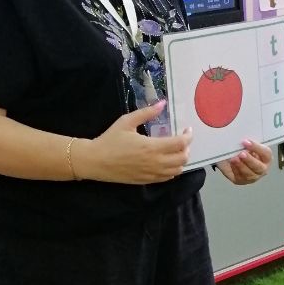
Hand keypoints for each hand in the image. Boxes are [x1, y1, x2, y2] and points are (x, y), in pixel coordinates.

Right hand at [75, 102, 191, 183]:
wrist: (95, 161)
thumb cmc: (110, 140)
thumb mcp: (127, 121)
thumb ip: (146, 113)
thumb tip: (162, 103)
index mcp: (152, 147)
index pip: (180, 143)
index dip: (188, 136)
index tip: (187, 130)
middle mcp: (155, 162)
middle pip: (183, 158)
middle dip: (187, 148)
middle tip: (182, 140)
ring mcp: (152, 174)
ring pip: (177, 170)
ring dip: (181, 160)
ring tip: (176, 151)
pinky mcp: (147, 181)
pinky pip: (167, 178)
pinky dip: (173, 170)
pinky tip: (167, 162)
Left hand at [217, 139, 271, 185]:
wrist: (231, 156)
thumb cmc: (243, 148)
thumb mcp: (246, 143)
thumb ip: (247, 142)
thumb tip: (243, 139)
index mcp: (266, 157)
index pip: (266, 153)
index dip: (256, 148)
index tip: (246, 142)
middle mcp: (262, 168)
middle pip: (259, 167)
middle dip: (250, 160)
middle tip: (241, 153)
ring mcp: (253, 176)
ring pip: (249, 174)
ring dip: (241, 166)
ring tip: (234, 158)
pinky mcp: (242, 181)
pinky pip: (239, 177)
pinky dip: (235, 170)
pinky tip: (231, 163)